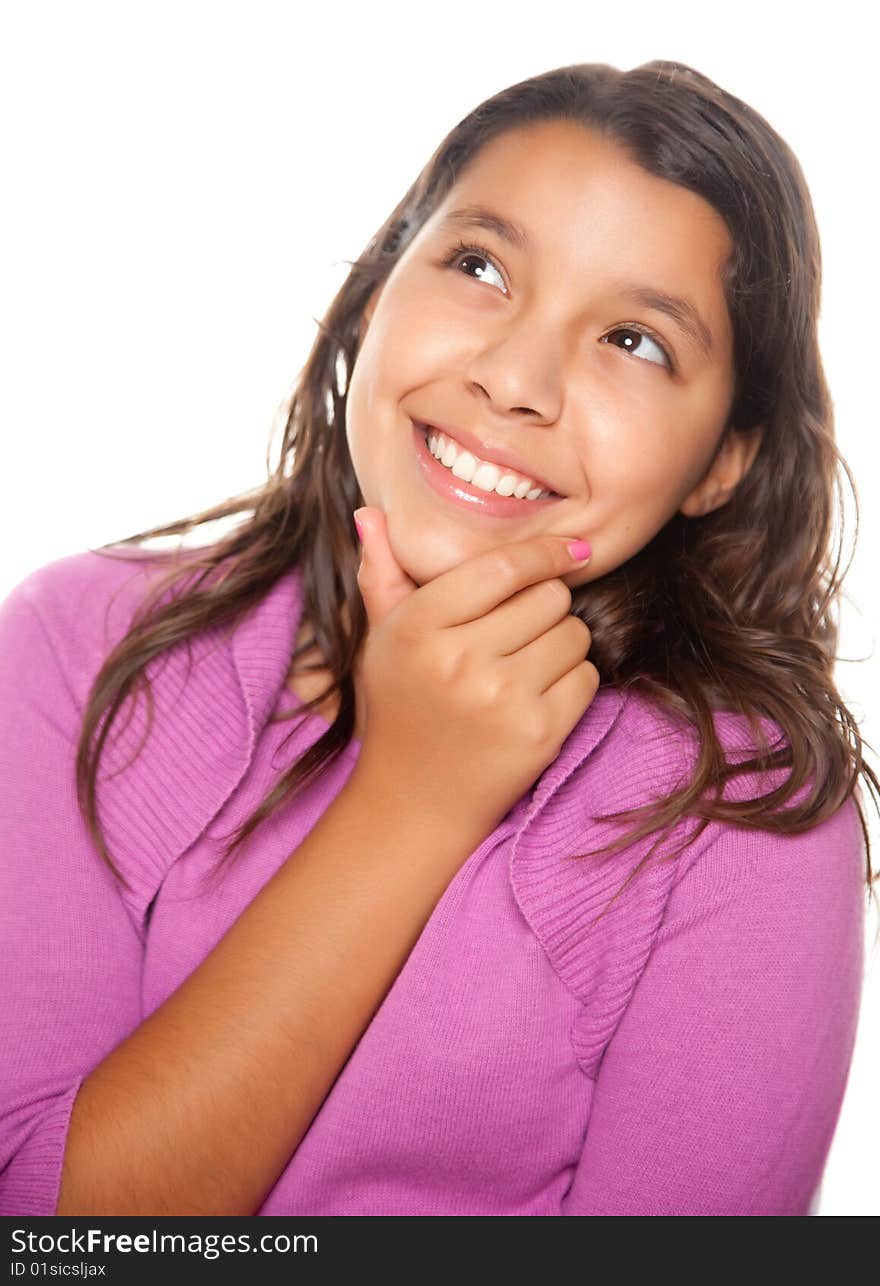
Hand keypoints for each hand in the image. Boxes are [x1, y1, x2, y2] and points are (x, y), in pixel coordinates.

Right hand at [348, 508, 598, 841]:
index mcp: (417, 626)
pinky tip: (537, 697)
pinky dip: (573, 682)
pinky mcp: (538, 734)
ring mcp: (500, 698)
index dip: (545, 553)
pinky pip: (587, 677)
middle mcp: (458, 659)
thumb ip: (380, 575)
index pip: (503, 567)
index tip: (573, 550)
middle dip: (545, 609)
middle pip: (548, 598)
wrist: (410, 804)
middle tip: (518, 635)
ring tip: (526, 666)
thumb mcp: (381, 641)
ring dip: (562, 644)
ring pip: (574, 634)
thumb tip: (371, 513)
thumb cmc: (400, 709)